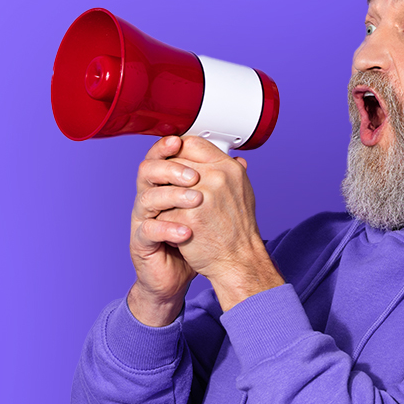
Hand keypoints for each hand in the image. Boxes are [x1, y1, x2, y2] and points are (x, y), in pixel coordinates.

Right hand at [128, 136, 202, 325]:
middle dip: (172, 169)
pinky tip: (185, 232)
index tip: (180, 141)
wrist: (182, 274)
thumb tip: (239, 161)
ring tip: (196, 201)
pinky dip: (168, 229)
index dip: (167, 147)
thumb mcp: (211, 208)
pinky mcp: (142, 242)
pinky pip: (148, 230)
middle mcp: (151, 199)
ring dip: (173, 196)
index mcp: (166, 186)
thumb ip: (218, 184)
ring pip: (147, 198)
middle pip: (149, 171)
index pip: (161, 158)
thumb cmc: (196, 240)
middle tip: (194, 176)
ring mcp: (144, 220)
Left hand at [157, 136, 284, 311]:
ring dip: (164, 198)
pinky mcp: (186, 217)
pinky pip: (162, 210)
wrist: (238, 260)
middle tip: (168, 189)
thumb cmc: (238, 230)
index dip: (177, 151)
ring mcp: (200, 196)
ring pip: (165, 186)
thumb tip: (223, 154)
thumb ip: (228, 171)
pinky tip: (173, 227)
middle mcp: (217, 178)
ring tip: (172, 210)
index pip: (192, 143)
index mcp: (228, 169)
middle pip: (175, 162)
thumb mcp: (241, 191)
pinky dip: (164, 219)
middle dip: (168, 177)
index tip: (173, 161)